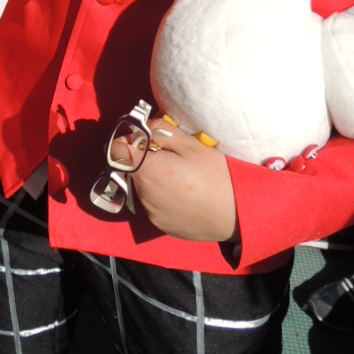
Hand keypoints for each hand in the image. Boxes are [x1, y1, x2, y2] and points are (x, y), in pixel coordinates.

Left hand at [130, 120, 238, 242]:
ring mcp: (151, 214)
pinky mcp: (161, 226)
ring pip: (141, 188)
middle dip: (143, 160)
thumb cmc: (215, 176)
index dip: (127, 141)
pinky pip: (153, 205)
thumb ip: (160, 130)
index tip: (142, 139)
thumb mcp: (190, 144)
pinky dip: (161, 197)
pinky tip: (183, 194)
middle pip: (130, 170)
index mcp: (147, 171)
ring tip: (180, 178)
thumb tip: (144, 127)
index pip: (116, 151)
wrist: (237, 213)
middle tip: (169, 157)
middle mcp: (143, 195)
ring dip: (152, 179)